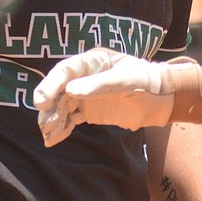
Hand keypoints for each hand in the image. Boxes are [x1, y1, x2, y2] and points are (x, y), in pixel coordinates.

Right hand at [33, 48, 201, 145]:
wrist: (160, 100)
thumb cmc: (146, 82)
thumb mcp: (126, 80)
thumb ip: (99, 85)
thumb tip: (71, 90)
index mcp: (92, 61)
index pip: (66, 70)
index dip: (51, 84)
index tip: (41, 100)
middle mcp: (84, 76)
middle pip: (59, 90)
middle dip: (50, 107)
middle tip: (44, 123)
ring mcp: (85, 94)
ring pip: (62, 106)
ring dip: (53, 119)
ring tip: (48, 135)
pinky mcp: (88, 110)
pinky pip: (70, 118)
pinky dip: (61, 128)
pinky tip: (54, 139)